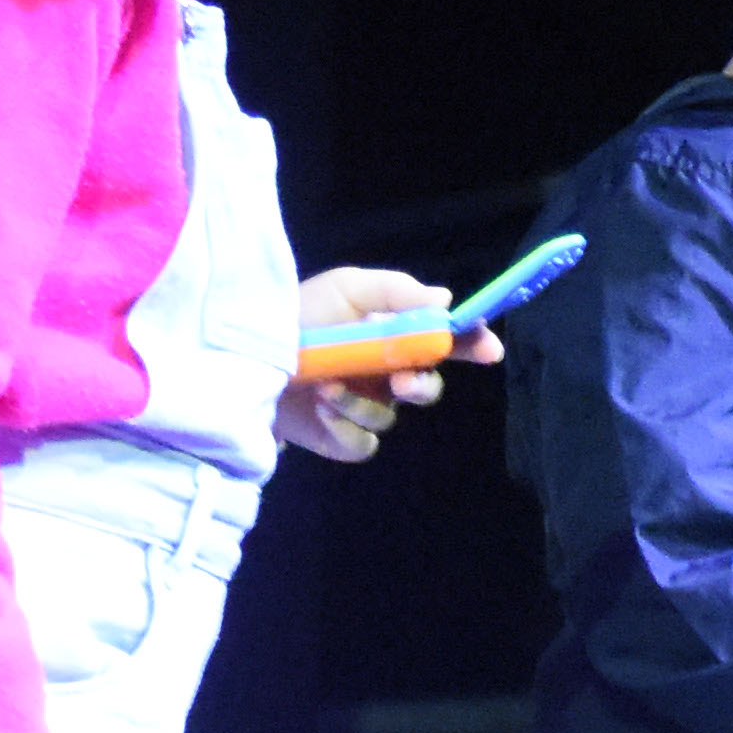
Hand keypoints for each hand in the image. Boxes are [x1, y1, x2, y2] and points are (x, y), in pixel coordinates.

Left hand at [280, 265, 491, 461]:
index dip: (472, 345)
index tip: (488, 349)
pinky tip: (321, 408)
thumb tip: (445, 299)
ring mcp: (364, 408)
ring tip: (329, 387)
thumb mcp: (346, 288)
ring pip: (390, 416)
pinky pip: (363, 443)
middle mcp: (384, 373)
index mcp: (394, 335)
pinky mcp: (341, 438)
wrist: (243, 353)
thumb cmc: (298, 314)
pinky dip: (345, 427)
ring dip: (363, 403)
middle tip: (401, 379)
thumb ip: (396, 292)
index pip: (445, 341)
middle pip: (427, 387)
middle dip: (422, 384)